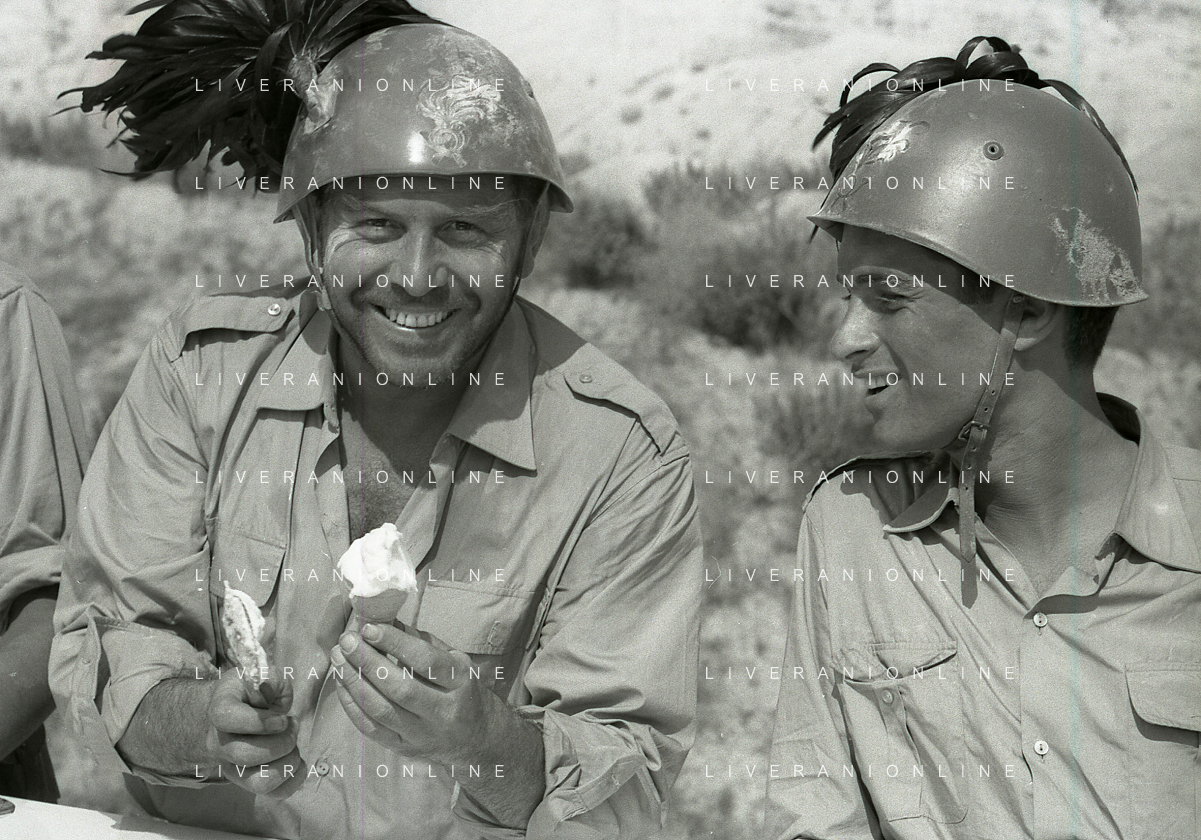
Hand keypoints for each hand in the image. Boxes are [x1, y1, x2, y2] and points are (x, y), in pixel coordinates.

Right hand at [204, 671, 304, 796]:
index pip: (227, 718)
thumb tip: (278, 698)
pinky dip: (294, 780)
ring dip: (287, 763)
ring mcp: (233, 767)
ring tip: (293, 745)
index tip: (282, 717)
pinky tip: (298, 761)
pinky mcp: (250, 781)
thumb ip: (272, 679)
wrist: (234, 713)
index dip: (259, 721)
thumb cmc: (251, 694)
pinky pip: (273, 793)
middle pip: (245, 755)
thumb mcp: (259, 675)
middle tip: (292, 725)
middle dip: (281, 741)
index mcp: (220, 710)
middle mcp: (220, 743)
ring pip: (258, 782)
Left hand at [330, 623, 494, 766]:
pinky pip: (371, 728)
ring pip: (381, 710)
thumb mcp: (455, 660)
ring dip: (354, 682)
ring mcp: (422, 733)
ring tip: (339, 658)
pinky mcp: (404, 748)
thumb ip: (422, 642)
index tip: (369, 628)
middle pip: (400, 688)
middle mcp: (443, 711)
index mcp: (460, 682)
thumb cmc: (462, 690)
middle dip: (368, 662)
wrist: (477, 739)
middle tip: (346, 641)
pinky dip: (352, 705)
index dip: (396, 643)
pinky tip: (342, 683)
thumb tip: (385, 619)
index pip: (426, 662)